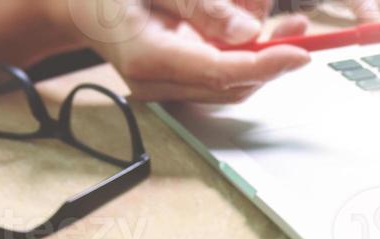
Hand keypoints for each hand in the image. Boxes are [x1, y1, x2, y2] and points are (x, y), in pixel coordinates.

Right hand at [49, 0, 311, 102]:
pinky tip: (247, 31)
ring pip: (226, 86)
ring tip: (277, 20)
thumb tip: (248, 32)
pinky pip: (215, 77)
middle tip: (299, 26)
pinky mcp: (171, 84)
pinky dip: (239, 56)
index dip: (264, 64)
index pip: (218, 72)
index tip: (300, 52)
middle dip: (269, 60)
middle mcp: (154, 83)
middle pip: (228, 86)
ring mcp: (161, 88)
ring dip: (257, 57)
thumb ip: (203, 6)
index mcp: (147, 57)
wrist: (79, 6)